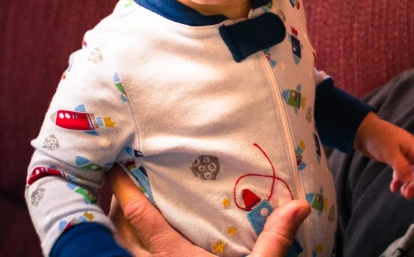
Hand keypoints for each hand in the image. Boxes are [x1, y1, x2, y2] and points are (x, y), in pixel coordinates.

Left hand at [106, 166, 310, 256]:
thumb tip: (300, 205)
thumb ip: (274, 240)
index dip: (126, 190)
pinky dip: (120, 251)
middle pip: (117, 232)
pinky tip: (132, 247)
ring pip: (114, 251)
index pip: (140, 217)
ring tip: (119, 209)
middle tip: (119, 181)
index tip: (120, 165)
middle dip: (113, 205)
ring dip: (113, 230)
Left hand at [353, 112, 413, 199]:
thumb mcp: (390, 152)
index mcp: (413, 147)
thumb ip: (401, 166)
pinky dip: (399, 180)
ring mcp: (403, 156)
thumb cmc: (379, 138)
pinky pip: (401, 172)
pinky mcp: (395, 160)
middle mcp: (410, 152)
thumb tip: (411, 181)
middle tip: (408, 194)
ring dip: (408, 184)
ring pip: (410, 173)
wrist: (364, 131)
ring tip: (404, 194)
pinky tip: (394, 188)